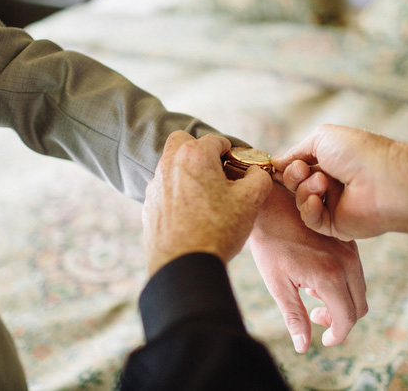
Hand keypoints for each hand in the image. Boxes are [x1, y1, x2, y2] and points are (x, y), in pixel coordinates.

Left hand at [143, 131, 272, 275]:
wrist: (185, 266)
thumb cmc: (218, 230)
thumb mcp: (251, 201)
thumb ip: (259, 177)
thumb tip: (255, 172)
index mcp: (195, 155)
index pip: (217, 140)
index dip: (232, 153)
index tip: (239, 170)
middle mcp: (169, 164)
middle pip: (183, 141)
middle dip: (201, 151)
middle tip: (217, 173)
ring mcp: (155, 186)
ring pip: (171, 165)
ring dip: (188, 172)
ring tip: (206, 197)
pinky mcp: (148, 206)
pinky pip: (164, 190)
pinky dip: (177, 193)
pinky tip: (192, 215)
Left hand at [249, 184, 367, 352]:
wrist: (270, 202)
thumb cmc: (269, 244)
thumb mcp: (277, 283)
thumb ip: (294, 316)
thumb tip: (304, 347)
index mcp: (330, 276)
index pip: (347, 319)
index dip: (337, 335)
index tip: (324, 340)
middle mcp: (347, 262)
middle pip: (359, 307)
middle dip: (340, 320)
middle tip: (315, 316)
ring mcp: (351, 249)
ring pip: (359, 289)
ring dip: (342, 301)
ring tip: (310, 293)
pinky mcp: (349, 240)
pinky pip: (355, 271)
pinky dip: (343, 283)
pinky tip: (316, 275)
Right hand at [271, 124, 407, 240]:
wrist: (384, 179)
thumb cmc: (357, 152)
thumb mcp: (321, 138)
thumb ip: (295, 150)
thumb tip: (276, 161)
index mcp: (327, 161)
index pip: (296, 166)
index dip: (286, 166)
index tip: (276, 165)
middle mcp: (328, 182)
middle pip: (294, 184)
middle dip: (294, 176)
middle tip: (304, 171)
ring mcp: (332, 204)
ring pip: (300, 201)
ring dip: (305, 190)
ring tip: (322, 183)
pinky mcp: (335, 225)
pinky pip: (311, 220)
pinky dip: (309, 209)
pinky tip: (316, 200)